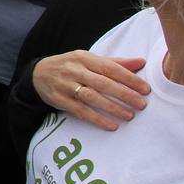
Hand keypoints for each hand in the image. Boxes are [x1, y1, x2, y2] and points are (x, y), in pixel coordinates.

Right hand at [32, 51, 149, 130]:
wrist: (38, 73)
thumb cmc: (70, 66)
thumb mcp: (89, 60)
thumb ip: (115, 62)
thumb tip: (141, 62)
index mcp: (84, 58)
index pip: (110, 67)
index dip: (129, 78)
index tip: (145, 89)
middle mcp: (74, 70)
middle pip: (102, 83)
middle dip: (124, 94)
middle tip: (141, 104)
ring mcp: (65, 85)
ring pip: (91, 97)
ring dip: (112, 107)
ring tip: (129, 115)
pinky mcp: (59, 100)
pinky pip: (80, 111)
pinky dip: (97, 119)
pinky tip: (111, 125)